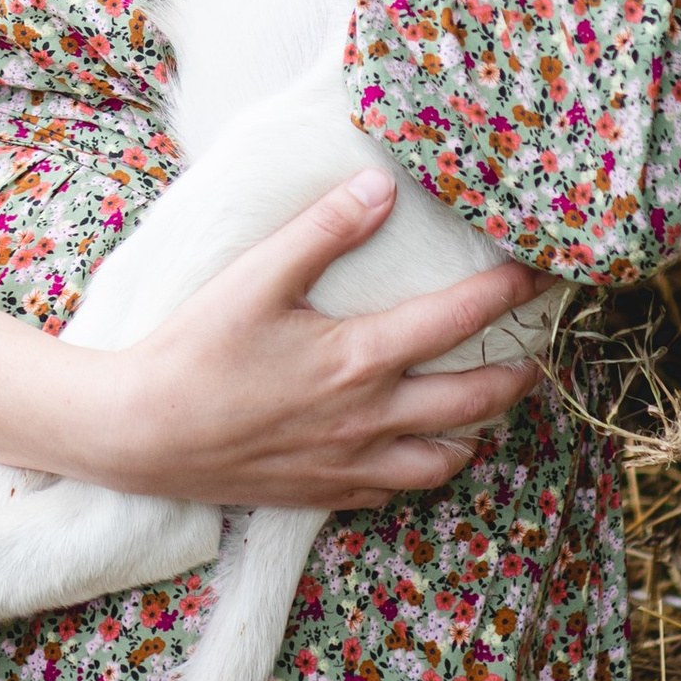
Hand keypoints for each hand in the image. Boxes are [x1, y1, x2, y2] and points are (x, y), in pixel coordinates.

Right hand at [91, 167, 545, 510]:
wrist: (141, 434)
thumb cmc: (196, 350)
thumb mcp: (255, 276)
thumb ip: (322, 230)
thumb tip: (380, 189)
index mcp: (358, 358)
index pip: (458, 321)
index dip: (506, 293)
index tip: (539, 273)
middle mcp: (369, 417)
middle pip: (475, 400)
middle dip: (517, 372)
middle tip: (539, 350)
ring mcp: (350, 462)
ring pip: (446, 457)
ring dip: (478, 429)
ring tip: (491, 403)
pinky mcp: (326, 491)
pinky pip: (399, 489)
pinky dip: (426, 467)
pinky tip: (424, 447)